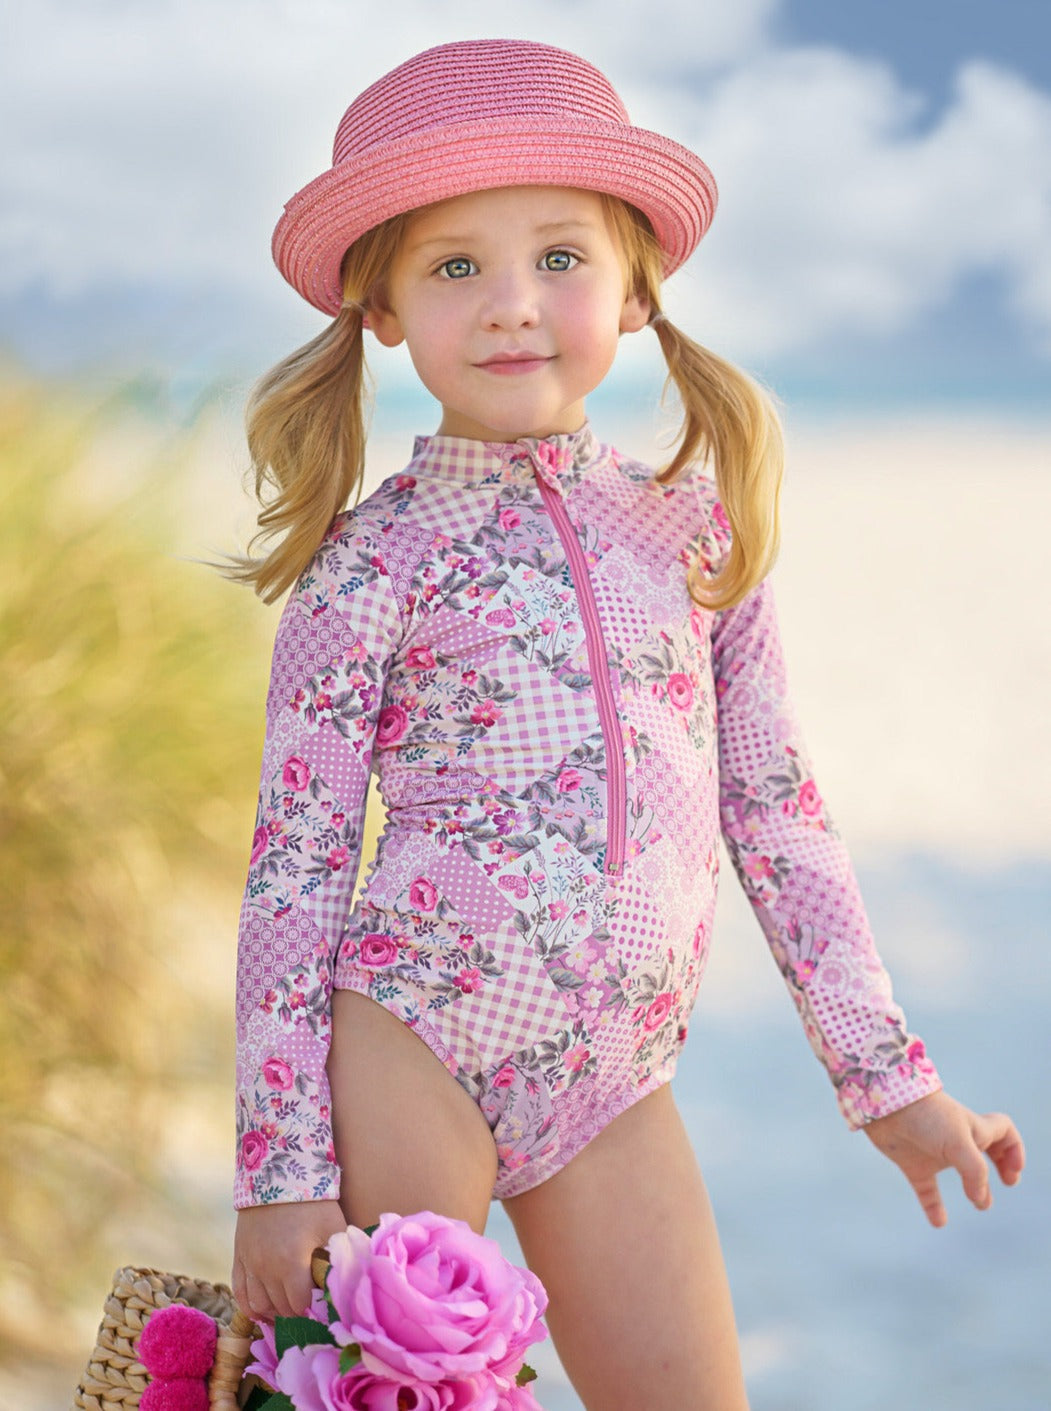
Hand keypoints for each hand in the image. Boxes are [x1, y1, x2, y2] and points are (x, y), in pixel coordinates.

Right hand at [232, 1198, 346, 1321]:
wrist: (278, 1175)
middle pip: (279, 1308)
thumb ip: (339, 1257)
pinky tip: (262, 1311)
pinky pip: (240, 1293)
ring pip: (257, 1306)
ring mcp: (250, 1264)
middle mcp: (266, 1269)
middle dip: (295, 1311)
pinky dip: (250, 1307)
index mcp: (291, 1264)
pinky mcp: (239, 1257)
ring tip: (286, 1311)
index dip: (311, 1308)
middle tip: (307, 1306)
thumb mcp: (333, 1228)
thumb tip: (349, 1280)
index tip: (320, 1304)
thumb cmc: (312, 1202)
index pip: (299, 1304)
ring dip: (273, 1313)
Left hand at [864, 1090, 1024, 1227]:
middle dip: (1001, 1164)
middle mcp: (955, 1139)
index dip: (1014, 1149)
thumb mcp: (959, 1141)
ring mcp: (933, 1151)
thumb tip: (980, 1199)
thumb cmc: (926, 1116)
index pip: (1003, 1131)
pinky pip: (927, 1190)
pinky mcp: (912, 1163)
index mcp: (972, 1128)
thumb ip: (975, 1171)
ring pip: (958, 1172)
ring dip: (973, 1189)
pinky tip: (939, 1222)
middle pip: (987, 1150)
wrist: (883, 1104)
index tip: (1013, 1170)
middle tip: (1008, 1182)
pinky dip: (933, 1207)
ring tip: (979, 1204)